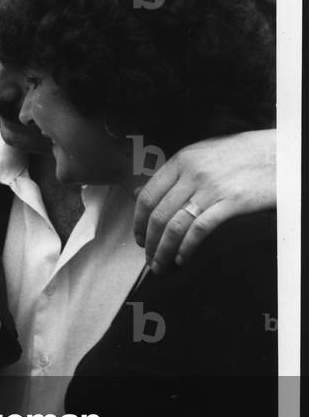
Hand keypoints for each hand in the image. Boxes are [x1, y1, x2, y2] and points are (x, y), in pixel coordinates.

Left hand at [134, 129, 276, 272]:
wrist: (277, 152)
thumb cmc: (240, 154)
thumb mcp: (201, 154)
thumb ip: (174, 174)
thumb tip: (142, 192)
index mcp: (181, 161)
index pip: (148, 196)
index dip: (138, 221)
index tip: (139, 237)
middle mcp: (192, 174)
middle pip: (159, 215)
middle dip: (150, 242)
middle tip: (149, 257)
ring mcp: (211, 188)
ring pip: (175, 225)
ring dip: (164, 250)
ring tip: (161, 264)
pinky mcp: (232, 202)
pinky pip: (200, 229)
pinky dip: (187, 247)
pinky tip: (182, 258)